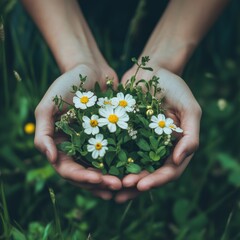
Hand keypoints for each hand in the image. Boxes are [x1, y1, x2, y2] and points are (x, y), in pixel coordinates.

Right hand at [34, 63, 121, 199]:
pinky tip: (137, 168)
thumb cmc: (66, 85)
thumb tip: (50, 158)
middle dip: (101, 183)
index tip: (97, 179)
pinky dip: (125, 163)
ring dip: (114, 178)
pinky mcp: (111, 135)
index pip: (68, 170)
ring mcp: (95, 143)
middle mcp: (78, 149)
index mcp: (61, 146)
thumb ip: (43, 132)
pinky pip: (118, 152)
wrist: (90, 69)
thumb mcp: (48, 106)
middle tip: (118, 187)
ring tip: (128, 184)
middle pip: (88, 174)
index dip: (81, 178)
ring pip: (104, 168)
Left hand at [114, 66, 200, 202]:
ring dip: (121, 179)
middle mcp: (158, 148)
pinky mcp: (126, 133)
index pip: (169, 171)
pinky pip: (118, 150)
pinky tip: (99, 168)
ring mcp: (141, 142)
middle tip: (119, 192)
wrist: (152, 71)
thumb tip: (180, 160)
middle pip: (149, 174)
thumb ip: (190, 135)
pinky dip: (111, 161)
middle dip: (135, 185)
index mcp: (175, 146)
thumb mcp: (189, 108)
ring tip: (107, 188)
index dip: (156, 180)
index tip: (141, 185)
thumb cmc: (174, 87)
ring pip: (132, 167)